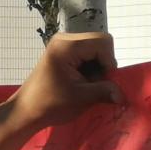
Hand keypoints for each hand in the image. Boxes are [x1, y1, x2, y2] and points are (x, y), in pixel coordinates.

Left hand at [0, 32, 123, 149]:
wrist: (27, 110)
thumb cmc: (50, 105)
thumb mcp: (80, 99)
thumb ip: (104, 91)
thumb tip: (123, 94)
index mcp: (67, 46)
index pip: (103, 42)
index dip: (109, 62)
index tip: (103, 82)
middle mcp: (65, 39)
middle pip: (100, 42)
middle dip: (104, 64)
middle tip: (94, 84)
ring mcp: (63, 44)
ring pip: (95, 49)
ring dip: (97, 67)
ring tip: (86, 85)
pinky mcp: (63, 52)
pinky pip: (86, 54)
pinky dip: (90, 67)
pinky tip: (82, 82)